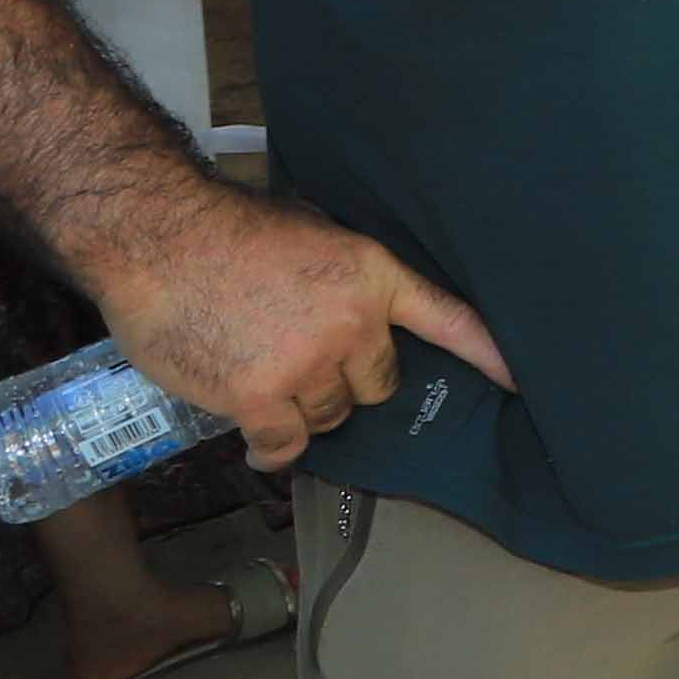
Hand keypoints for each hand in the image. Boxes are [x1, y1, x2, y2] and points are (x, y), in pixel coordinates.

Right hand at [94, 178, 507, 472]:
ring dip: (303, 409)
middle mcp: (351, 323)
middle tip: (302, 361)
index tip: (520, 382)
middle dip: (345, 381)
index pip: (447, 320)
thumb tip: (356, 308)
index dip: (487, 354)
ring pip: (330, 416)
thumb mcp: (311, 231)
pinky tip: (260, 442)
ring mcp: (308, 363)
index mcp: (371, 275)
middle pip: (376, 384)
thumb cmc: (227, 228)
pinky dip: (273, 450)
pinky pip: (285, 445)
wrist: (159, 236)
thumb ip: (343, 276)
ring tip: (263, 377)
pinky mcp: (260, 397)